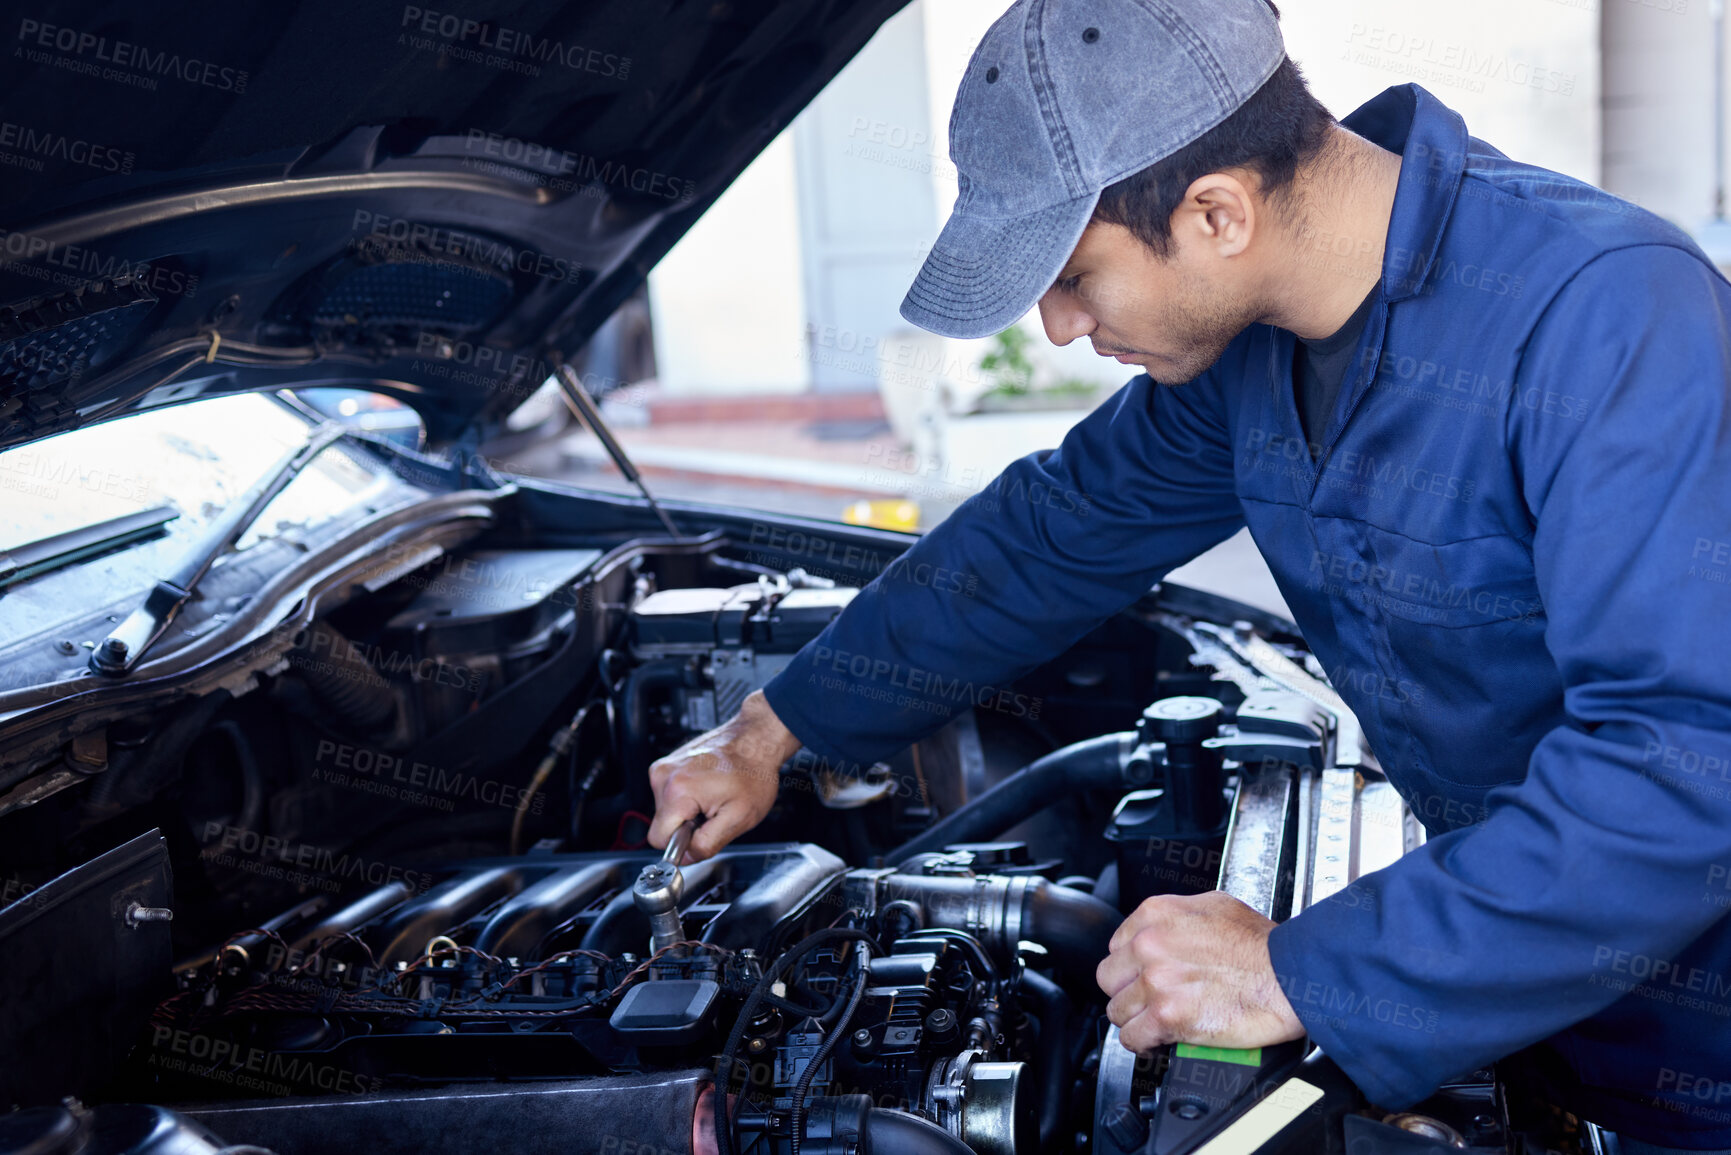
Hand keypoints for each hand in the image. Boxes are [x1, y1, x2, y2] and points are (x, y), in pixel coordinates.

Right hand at [647, 690, 801, 863]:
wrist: (756, 741)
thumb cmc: (753, 773)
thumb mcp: (739, 819)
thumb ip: (707, 845)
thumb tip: (686, 857)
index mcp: (676, 791)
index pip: (658, 840)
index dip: (682, 844)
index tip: (701, 834)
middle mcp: (663, 776)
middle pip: (662, 824)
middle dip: (686, 826)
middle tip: (713, 813)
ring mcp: (664, 766)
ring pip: (666, 810)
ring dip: (688, 811)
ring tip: (713, 798)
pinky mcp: (668, 763)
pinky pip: (669, 794)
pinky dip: (687, 797)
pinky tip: (708, 788)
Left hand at [1096, 890, 1304, 1051]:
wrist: (1288, 977)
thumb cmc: (1263, 946)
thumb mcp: (1215, 906)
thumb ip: (1177, 916)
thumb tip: (1162, 930)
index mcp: (1156, 914)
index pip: (1116, 947)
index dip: (1130, 967)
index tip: (1141, 977)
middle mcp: (1149, 944)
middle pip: (1109, 979)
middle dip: (1128, 993)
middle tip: (1149, 1001)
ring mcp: (1155, 980)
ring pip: (1117, 1011)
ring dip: (1136, 1020)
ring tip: (1157, 1022)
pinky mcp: (1166, 1015)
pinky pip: (1132, 1038)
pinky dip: (1144, 1044)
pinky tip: (1159, 1040)